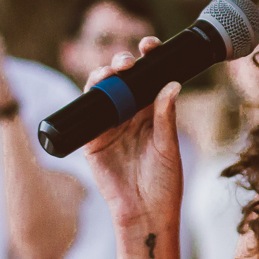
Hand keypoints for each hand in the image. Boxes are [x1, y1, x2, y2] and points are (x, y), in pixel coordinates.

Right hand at [83, 37, 184, 230]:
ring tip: (111, 72)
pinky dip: (88, 98)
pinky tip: (96, 89)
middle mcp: (129, 115)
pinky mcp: (92, 140)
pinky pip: (86, 114)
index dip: (148, 59)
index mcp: (151, 113)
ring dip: (103, 76)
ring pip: (102, 91)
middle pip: (122, 80)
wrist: (145, 213)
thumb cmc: (164, 182)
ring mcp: (109, 126)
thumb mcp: (168, 146)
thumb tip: (171, 84)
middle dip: (122, 63)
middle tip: (128, 61)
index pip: (148, 78)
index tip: (151, 45)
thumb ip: (165, 117)